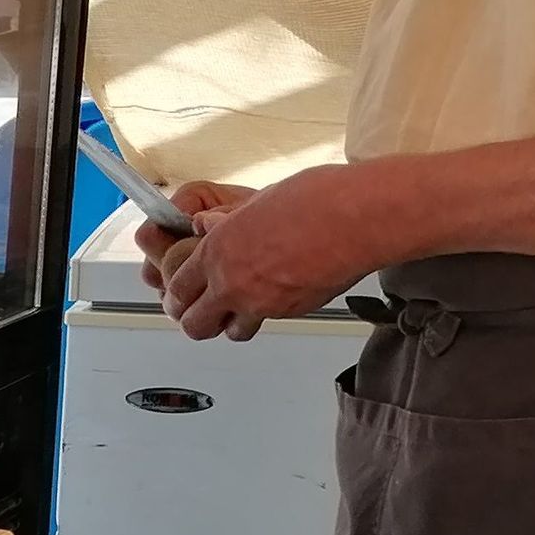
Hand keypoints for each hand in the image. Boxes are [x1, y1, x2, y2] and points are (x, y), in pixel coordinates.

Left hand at [147, 166, 369, 340]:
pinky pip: (268, 322)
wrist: (357, 218)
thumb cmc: (317, 201)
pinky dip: (267, 316)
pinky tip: (276, 296)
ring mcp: (260, 303)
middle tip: (201, 314)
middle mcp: (232, 282)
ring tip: (240, 311)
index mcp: (217, 250)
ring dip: (232, 324)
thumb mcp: (258, 202)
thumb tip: (208, 226)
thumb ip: (228, 222)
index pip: (178, 288)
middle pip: (194, 325)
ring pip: (231, 333)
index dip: (177, 296)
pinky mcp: (289, 313)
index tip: (180, 297)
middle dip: (195, 321)